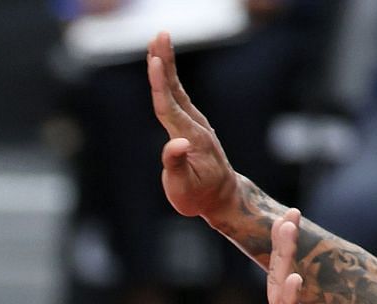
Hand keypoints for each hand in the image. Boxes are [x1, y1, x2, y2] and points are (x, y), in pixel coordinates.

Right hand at [147, 32, 240, 221]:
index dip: (159, 84)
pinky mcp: (191, 123)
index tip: (154, 61)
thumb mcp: (184, 189)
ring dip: (168, 63)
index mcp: (191, 138)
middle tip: (160, 35)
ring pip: (177, 88)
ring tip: (158, 40)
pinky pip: (178, 95)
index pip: (169, 107)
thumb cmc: (199, 196)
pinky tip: (163, 65)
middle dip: (166, 62)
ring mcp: (195, 122)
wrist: (222, 196)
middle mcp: (195, 125)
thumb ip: (177, 166)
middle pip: (175, 89)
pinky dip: (169, 78)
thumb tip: (176, 144)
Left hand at [232, 209, 319, 303]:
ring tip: (289, 229)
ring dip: (287, 259)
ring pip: (287, 289)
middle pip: (284, 275)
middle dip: (286, 243)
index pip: (277, 278)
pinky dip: (290, 299)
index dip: (279, 250)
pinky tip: (294, 279)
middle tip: (290, 212)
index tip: (284, 219)